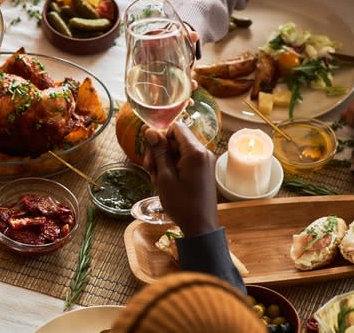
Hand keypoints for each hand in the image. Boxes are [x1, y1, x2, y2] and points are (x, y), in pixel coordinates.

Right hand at [142, 122, 217, 236]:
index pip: (176, 128)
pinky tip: (165, 181)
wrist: (200, 226)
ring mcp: (205, 161)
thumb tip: (150, 130)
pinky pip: (185, 159)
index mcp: (195, 152)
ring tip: (156, 179)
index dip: (160, 136)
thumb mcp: (165, 177)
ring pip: (178, 150)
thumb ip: (158, 152)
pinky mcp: (203, 169)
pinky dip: (173, 166)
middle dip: (159, 151)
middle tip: (149, 168)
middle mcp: (203, 152)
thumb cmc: (182, 204)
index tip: (150, 151)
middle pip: (176, 139)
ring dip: (164, 160)